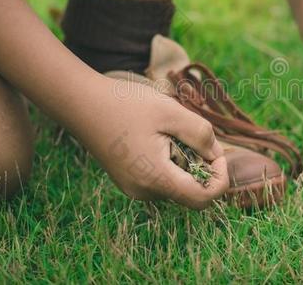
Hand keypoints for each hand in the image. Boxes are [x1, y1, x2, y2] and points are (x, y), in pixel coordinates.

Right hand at [72, 76, 228, 208]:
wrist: (82, 103)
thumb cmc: (126, 104)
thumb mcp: (171, 112)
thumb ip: (200, 134)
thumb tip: (216, 154)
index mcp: (155, 179)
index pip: (203, 199)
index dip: (220, 178)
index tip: (218, 152)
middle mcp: (144, 192)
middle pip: (191, 191)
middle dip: (202, 165)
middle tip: (191, 133)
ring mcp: (135, 188)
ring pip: (177, 184)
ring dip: (186, 161)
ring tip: (169, 132)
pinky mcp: (129, 181)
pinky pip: (161, 178)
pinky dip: (171, 161)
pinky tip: (157, 137)